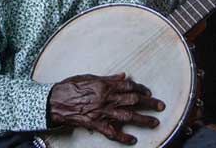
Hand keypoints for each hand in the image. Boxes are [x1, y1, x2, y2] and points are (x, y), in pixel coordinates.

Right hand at [48, 73, 165, 144]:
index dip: (141, 89)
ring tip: (154, 123)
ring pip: (127, 116)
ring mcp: (102, 111)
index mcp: (106, 85)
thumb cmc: (70, 86)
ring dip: (143, 119)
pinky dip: (123, 137)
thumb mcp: (90, 77)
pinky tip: (132, 140)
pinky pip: (112, 132)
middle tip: (161, 106)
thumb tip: (123, 75)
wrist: (54, 100)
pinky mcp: (95, 123)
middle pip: (133, 100)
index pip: (129, 86)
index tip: (148, 92)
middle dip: (149, 103)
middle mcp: (107, 98)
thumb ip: (109, 78)